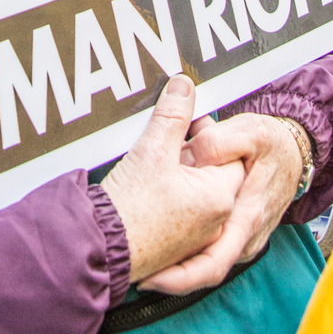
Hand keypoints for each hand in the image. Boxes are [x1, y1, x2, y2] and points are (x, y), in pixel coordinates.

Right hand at [100, 76, 245, 285]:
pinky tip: (148, 184)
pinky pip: (184, 210)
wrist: (102, 248)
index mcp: (220, 197)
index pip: (229, 154)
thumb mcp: (153, 149)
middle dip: (192, 152)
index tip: (185, 123)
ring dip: (179, 172)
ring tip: (153, 161)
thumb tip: (184, 85)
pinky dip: (171, 194)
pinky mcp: (178, 246)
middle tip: (165, 140)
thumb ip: (173, 113)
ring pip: (197, 191)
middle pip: (212, 172)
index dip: (208, 134)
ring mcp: (197, 237)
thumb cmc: (131, 205)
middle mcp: (216, 221)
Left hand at [138, 112, 303, 294]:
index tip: (148, 275)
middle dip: (169, 275)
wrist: (294, 152)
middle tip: (140, 276)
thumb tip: (190, 155)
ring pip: (204, 260)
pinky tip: (168, 232)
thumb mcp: (250, 132)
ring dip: (177, 256)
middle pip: (202, 272)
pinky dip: (187, 244)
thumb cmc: (272, 144)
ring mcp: (242, 240)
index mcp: (247, 217)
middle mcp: (245, 238)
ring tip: (149, 255)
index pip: (211, 263)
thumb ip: (217, 142)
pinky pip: (209, 249)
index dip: (178, 275)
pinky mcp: (236, 235)